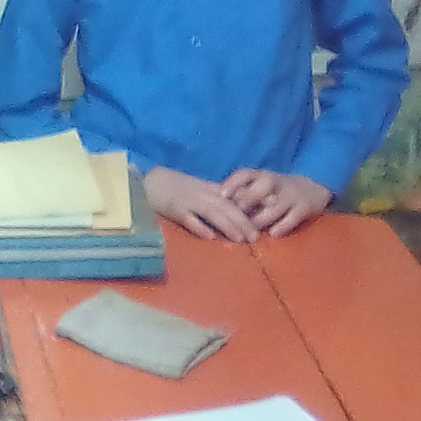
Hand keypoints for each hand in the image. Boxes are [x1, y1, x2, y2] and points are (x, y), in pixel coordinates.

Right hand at [144, 167, 261, 242]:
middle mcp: (202, 195)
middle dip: (243, 221)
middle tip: (257, 236)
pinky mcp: (175, 210)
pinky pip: (189, 220)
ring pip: (212, 213)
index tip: (273, 206)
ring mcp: (188, 202)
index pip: (235, 196)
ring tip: (241, 239)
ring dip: (228, 226)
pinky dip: (200, 228)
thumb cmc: (174, 185)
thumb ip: (217, 196)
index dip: (254, 201)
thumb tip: (239, 205)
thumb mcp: (198, 187)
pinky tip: (211, 238)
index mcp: (209, 189)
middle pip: (227, 207)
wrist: (148, 182)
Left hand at [221, 169, 331, 237]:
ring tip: (249, 233)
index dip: (232, 184)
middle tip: (235, 218)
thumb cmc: (275, 191)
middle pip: (259, 190)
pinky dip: (281, 226)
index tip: (221, 195)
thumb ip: (241, 193)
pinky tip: (272, 234)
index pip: (245, 174)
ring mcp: (290, 195)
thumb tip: (214, 206)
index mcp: (261, 175)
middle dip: (246, 204)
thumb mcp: (259, 185)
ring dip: (260, 220)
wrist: (312, 189)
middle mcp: (275, 182)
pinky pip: (291, 218)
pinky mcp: (303, 208)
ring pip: (273, 208)